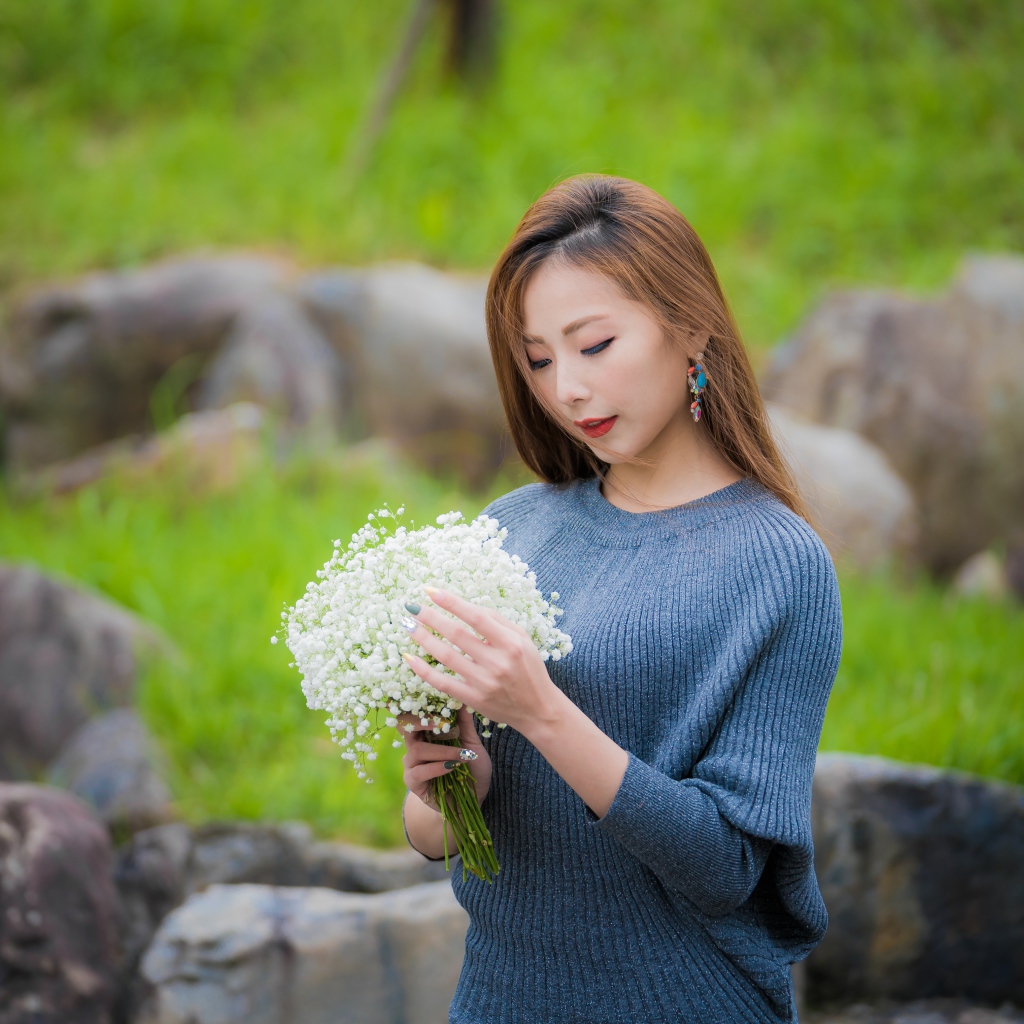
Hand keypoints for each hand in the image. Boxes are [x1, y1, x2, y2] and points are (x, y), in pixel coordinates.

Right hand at [400, 704, 491, 808]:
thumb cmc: (472, 768)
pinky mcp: (413, 783)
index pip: (416, 715)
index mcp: (428, 733)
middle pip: (407, 728)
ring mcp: (412, 764)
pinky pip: (419, 772)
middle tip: (438, 721)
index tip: (433, 698)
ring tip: (461, 756)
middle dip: (420, 722)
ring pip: (417, 750)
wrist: (473, 798)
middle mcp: (416, 745)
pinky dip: (436, 768)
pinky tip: (451, 768)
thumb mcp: (472, 744)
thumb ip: (465, 724)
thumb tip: (461, 698)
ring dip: (442, 751)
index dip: (420, 706)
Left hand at [401, 587, 565, 740]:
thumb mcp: (522, 639)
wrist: (538, 709)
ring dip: (423, 639)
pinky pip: (442, 683)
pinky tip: (410, 657)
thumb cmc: (529, 668)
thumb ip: (497, 621)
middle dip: (431, 618)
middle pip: (457, 635)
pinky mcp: (474, 699)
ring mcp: (484, 682)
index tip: (431, 591)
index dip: (452, 603)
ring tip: (408, 625)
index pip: (477, 617)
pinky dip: (423, 670)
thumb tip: (467, 606)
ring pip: (446, 656)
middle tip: (412, 606)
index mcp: (511, 643)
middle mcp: (497, 662)